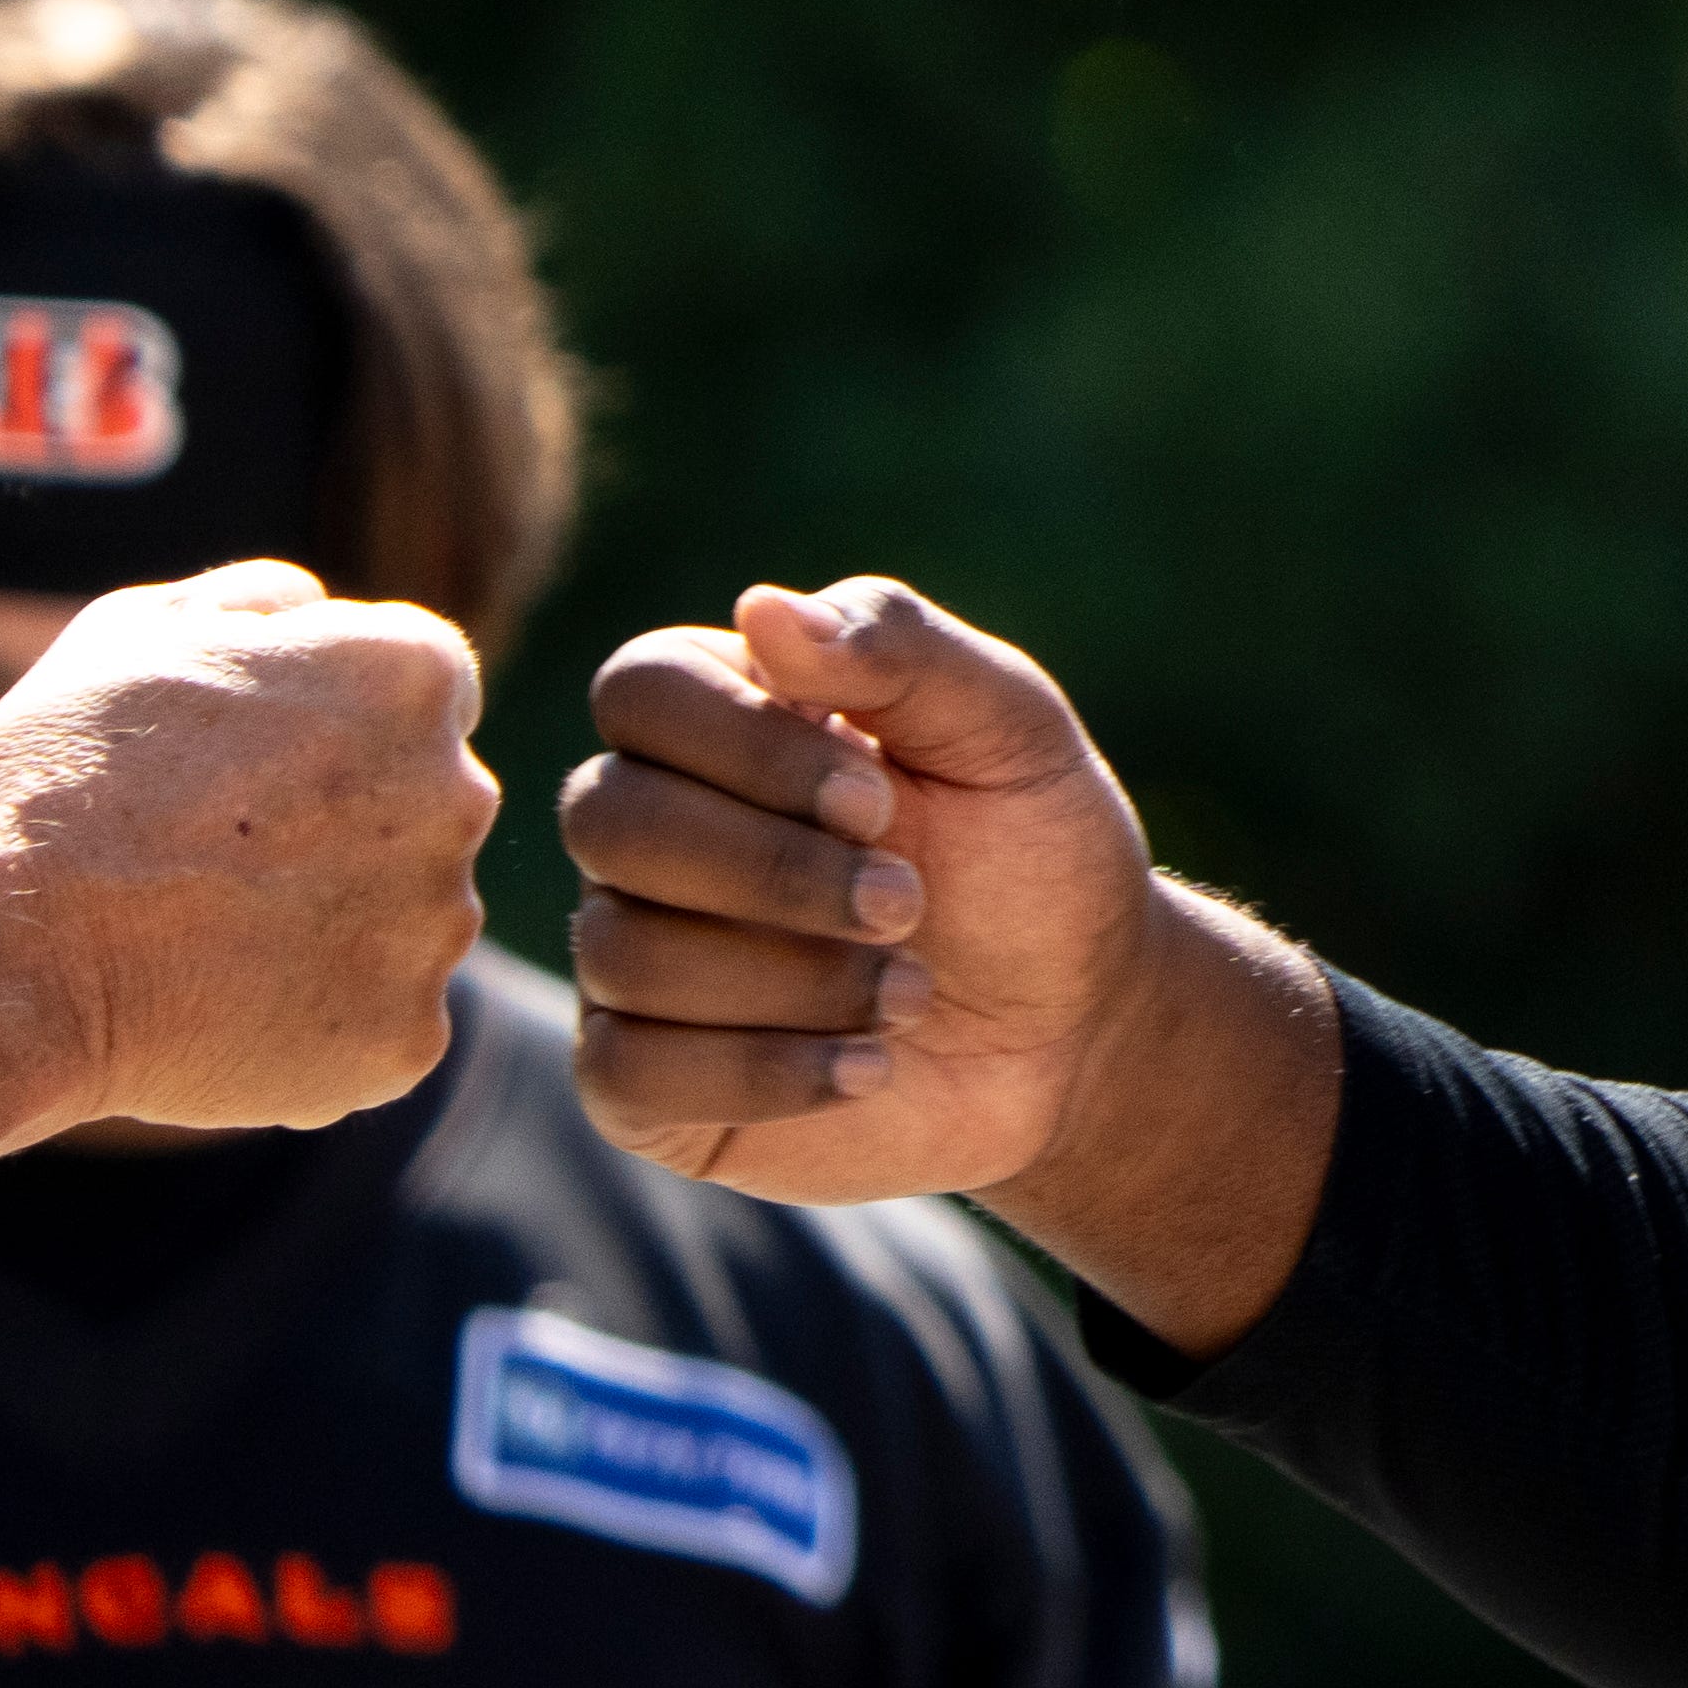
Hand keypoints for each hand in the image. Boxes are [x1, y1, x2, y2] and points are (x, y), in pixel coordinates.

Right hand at [0, 559, 492, 1137]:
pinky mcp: (408, 1035)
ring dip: (333, 926)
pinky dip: (319, 1025)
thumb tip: (318, 608)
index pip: (416, 693)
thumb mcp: (139, 627)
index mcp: (415, 673)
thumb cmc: (57, 782)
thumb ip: (259, 600)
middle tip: (211, 860)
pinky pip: (383, 1021)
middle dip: (344, 827)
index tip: (241, 767)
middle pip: (421, 807)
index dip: (323, 727)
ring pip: (406, 917)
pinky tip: (224, 1009)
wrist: (0, 956)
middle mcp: (460, 792)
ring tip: (203, 936)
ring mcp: (441, 922)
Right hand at [559, 578, 1334, 1349]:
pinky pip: (625, 1071)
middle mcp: (657, 830)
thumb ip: (900, 652)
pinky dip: (763, 1071)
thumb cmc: (1034, 856)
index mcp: (728, 720)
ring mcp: (639, 955)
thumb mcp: (1008, 733)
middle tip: (907, 903)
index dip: (747, 746)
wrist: (1077, 1025)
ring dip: (793, 979)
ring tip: (910, 993)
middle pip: (609, 818)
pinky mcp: (647, 1079)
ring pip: (621, 951)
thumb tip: (760, 608)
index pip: (642, 689)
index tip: (880, 800)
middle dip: (771, 871)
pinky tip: (866, 1066)